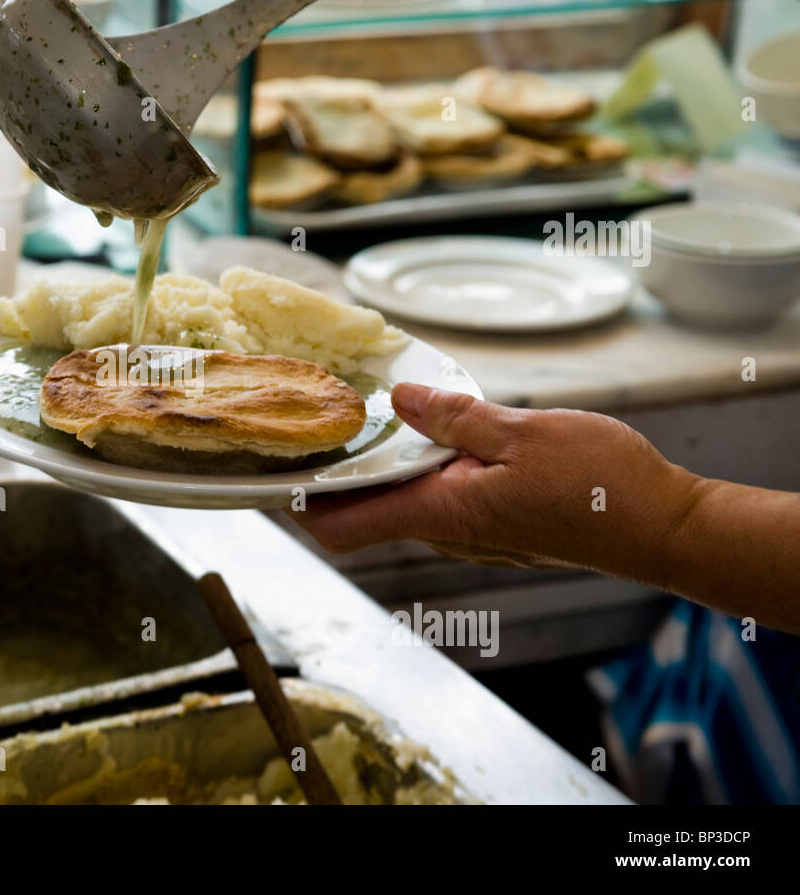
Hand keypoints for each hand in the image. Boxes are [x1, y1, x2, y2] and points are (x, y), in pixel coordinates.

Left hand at [290, 383, 701, 584]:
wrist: (662, 527)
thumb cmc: (600, 487)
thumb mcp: (521, 434)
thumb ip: (453, 418)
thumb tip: (398, 398)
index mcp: (440, 513)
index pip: (342, 527)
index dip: (298, 504)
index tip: (270, 471)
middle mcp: (445, 533)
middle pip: (362, 514)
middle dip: (332, 473)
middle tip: (313, 418)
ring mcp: (468, 533)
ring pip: (399, 503)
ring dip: (377, 467)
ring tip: (363, 413)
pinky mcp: (491, 524)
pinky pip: (435, 498)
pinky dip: (416, 469)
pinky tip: (426, 430)